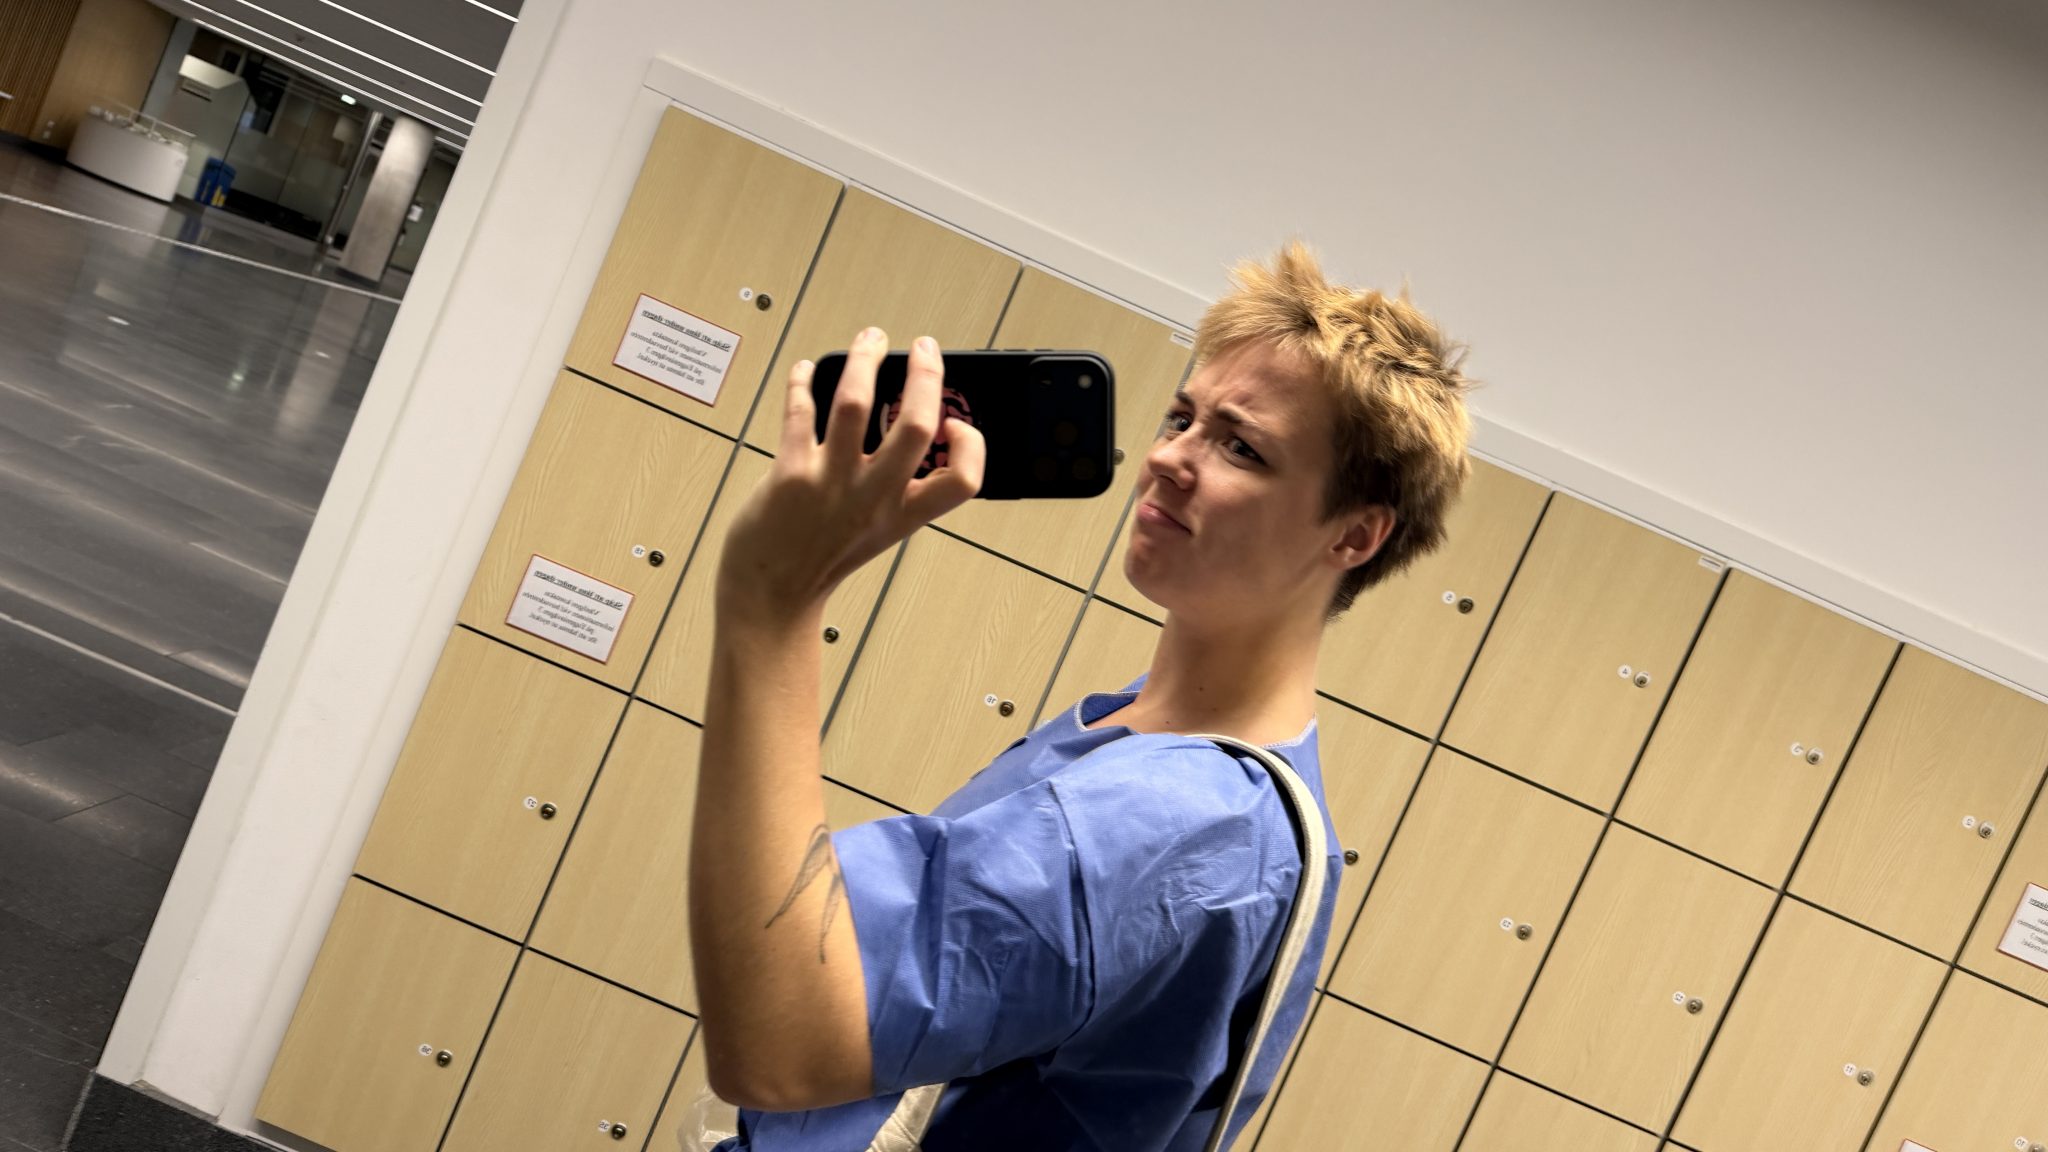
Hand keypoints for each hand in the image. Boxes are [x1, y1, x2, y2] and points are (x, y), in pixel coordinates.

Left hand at [717, 328, 985, 622]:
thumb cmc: (820, 559)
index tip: (953, 425)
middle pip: (915, 425)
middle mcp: (873, 498)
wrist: (771, 596)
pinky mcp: (789, 474)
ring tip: (870, 339)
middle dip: (925, 375)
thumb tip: (904, 425)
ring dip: (865, 360)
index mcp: (902, 514)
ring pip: (855, 404)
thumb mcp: (876, 531)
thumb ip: (895, 488)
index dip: (970, 445)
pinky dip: (803, 381)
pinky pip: (800, 411)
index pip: (963, 480)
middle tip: (924, 348)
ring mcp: (830, 484)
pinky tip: (807, 369)